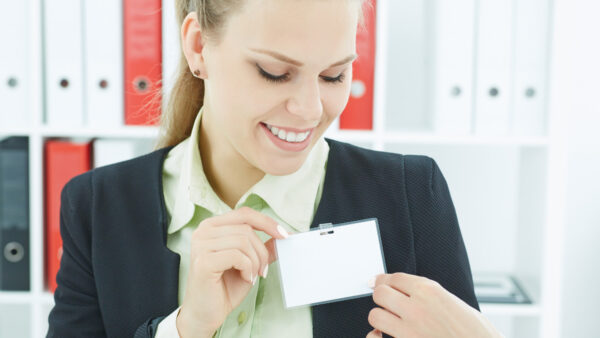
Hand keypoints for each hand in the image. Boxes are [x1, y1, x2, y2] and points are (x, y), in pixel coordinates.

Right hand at [176, 207, 288, 337]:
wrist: (205, 314)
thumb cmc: (224, 288)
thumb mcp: (249, 263)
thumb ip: (262, 247)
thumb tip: (283, 235)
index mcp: (212, 226)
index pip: (245, 214)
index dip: (267, 222)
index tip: (284, 235)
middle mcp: (203, 231)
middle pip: (247, 229)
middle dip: (262, 251)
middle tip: (263, 270)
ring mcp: (201, 245)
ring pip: (244, 241)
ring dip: (255, 262)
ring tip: (252, 276)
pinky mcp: (204, 261)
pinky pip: (237, 256)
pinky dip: (248, 268)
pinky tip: (245, 278)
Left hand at [366, 273, 502, 337]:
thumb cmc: (477, 334)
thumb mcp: (457, 304)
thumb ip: (432, 296)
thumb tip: (412, 292)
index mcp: (430, 291)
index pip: (394, 278)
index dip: (384, 280)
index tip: (377, 282)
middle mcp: (416, 308)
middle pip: (380, 293)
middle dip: (381, 296)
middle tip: (385, 302)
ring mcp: (409, 330)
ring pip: (375, 315)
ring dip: (380, 317)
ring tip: (387, 321)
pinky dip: (374, 337)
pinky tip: (381, 337)